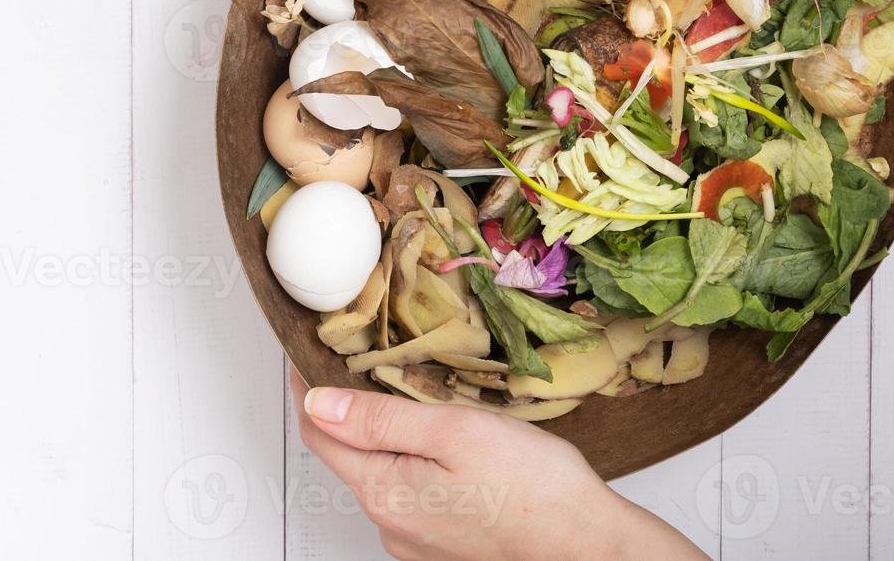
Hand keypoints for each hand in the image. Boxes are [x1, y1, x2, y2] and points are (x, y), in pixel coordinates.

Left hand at [290, 367, 705, 559]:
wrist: (584, 541)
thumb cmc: (531, 486)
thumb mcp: (452, 431)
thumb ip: (380, 418)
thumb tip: (318, 402)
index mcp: (383, 490)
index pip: (319, 431)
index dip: (309, 387)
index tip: (309, 352)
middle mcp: (389, 523)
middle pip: (349, 453)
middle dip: (351, 408)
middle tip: (367, 360)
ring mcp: (415, 538)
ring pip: (384, 472)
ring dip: (389, 435)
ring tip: (419, 397)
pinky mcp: (442, 542)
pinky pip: (413, 492)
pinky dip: (417, 461)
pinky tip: (450, 445)